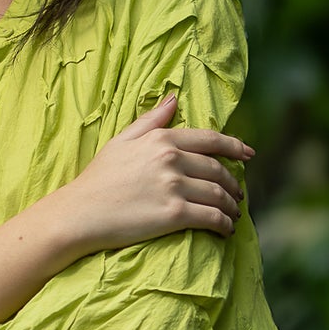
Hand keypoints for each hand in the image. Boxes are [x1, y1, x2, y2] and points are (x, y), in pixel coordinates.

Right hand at [57, 93, 252, 254]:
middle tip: (238, 194)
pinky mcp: (174, 214)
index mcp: (162, 139)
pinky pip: (212, 217)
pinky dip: (224, 224)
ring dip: (232, 206)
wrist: (79, 213)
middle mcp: (171, 159)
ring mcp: (174, 186)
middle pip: (218, 170)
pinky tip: (225, 230)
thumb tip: (174, 99)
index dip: (235, 147)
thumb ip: (151, 121)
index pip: (210, 140)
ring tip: (233, 214)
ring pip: (219, 194)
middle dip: (233, 183)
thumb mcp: (121, 141)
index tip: (249, 154)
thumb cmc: (97, 179)